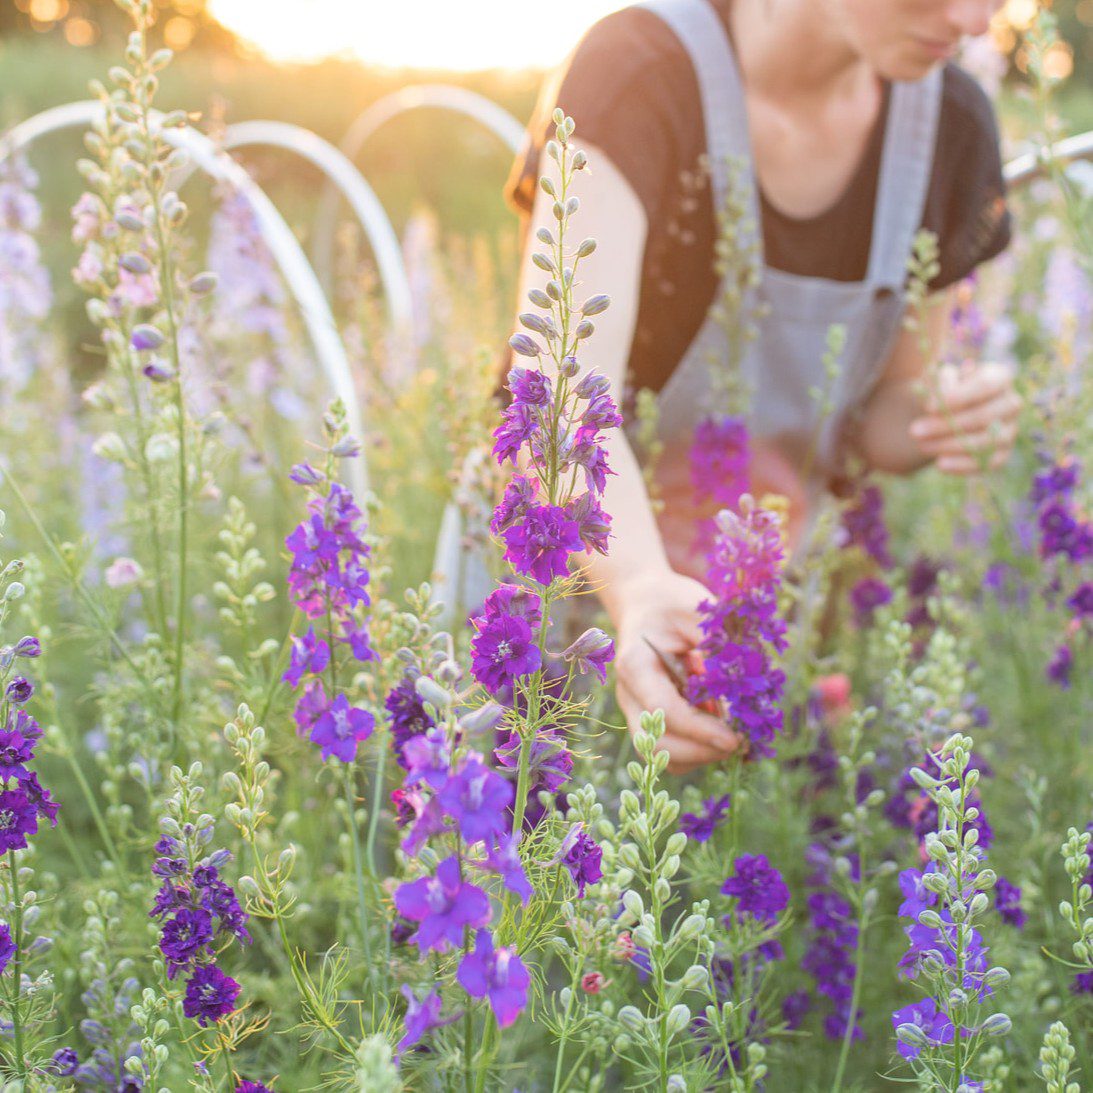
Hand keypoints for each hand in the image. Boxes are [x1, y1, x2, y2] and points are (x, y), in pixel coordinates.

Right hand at [612, 570, 741, 773]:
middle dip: (702, 751)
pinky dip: (699, 749)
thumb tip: (743, 685)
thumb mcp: (696, 610)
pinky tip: (720, 726)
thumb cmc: (671, 603)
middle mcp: (629, 694)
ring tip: (731, 730)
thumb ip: (717, 644)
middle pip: (656, 744)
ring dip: (701, 754)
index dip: (700, 730)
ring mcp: (637, 710)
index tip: (735, 738)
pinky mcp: (650, 719)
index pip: (663, 710)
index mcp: (635, 665)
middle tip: (741, 742)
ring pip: (663, 755)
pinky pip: (673, 751)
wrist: (647, 603)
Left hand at [908, 362, 1020, 475]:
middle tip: (914, 431)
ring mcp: (1009, 430)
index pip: (984, 385)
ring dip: (950, 445)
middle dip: (946, 425)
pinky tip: (940, 464)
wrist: (944, 414)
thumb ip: (938, 381)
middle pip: (982, 416)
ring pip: (984, 441)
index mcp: (999, 377)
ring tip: (922, 446)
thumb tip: (938, 397)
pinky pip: (988, 463)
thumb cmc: (941, 390)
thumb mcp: (936, 379)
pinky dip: (963, 465)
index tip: (928, 407)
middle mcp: (1011, 403)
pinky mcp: (1002, 453)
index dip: (957, 397)